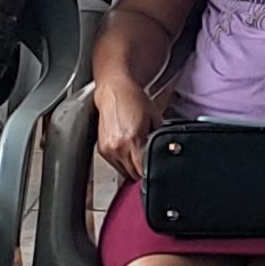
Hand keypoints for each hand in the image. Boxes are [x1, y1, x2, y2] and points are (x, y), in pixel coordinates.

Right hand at [94, 72, 163, 187]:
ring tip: (136, 151)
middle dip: (142, 170)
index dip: (151, 173)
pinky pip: (115, 165)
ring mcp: (108, 150)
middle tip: (147, 159)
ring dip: (131, 167)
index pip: (143, 170)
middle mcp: (118, 147)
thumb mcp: (155, 119)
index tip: (155, 170)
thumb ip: (158, 140)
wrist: (115, 91)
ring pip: (123, 172)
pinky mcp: (102, 150)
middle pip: (133, 175)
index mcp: (132, 140)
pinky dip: (122, 161)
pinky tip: (127, 149)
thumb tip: (163, 155)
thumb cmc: (134, 100)